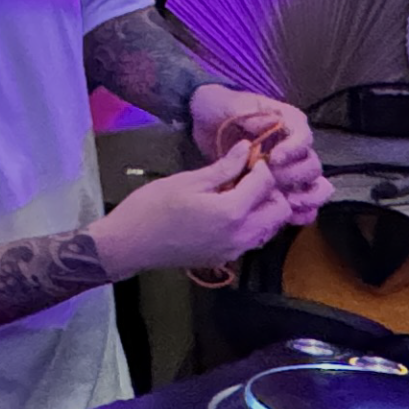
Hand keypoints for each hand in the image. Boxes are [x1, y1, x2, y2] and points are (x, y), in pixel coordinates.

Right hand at [91, 145, 292, 280]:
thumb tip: (245, 149)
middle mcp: (240, 235)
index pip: (266, 184)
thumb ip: (223, 168)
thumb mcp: (187, 181)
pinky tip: (225, 214)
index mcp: (232, 212)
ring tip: (237, 195)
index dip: (260, 166)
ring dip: (262, 210)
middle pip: (280, 211)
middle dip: (270, 191)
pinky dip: (250, 225)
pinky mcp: (224, 259)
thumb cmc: (151, 208)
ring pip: (269, 228)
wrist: (128, 245)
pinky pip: (251, 240)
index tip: (247, 158)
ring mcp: (233, 251)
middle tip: (247, 178)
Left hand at [190, 85, 332, 224]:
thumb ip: (249, 113)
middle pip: (311, 165)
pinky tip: (294, 216)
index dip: (293, 150)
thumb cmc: (221, 107)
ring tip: (289, 203)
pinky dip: (302, 209)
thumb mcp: (230, 103)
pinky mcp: (278, 184)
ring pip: (312, 184)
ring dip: (305, 196)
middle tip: (272, 181)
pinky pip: (300, 199)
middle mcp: (294, 145)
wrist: (205, 121)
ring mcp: (288, 167)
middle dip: (294, 176)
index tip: (273, 159)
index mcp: (288, 122)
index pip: (303, 137)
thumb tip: (271, 125)